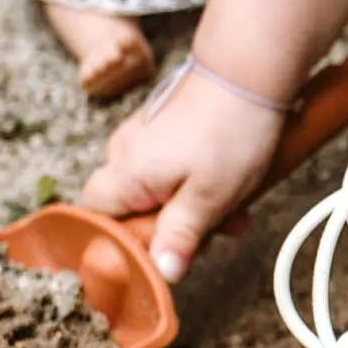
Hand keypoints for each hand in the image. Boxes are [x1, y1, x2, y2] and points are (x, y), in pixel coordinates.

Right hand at [81, 68, 283, 280]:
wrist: (250, 73)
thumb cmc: (229, 131)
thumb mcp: (210, 197)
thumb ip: (180, 237)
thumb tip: (161, 274)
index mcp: (125, 172)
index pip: (96, 219)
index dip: (128, 240)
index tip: (165, 247)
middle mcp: (124, 152)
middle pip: (130, 208)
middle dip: (174, 227)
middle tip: (214, 230)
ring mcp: (143, 137)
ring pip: (156, 189)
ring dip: (192, 206)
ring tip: (233, 208)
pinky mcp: (164, 127)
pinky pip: (170, 168)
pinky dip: (197, 182)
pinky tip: (231, 185)